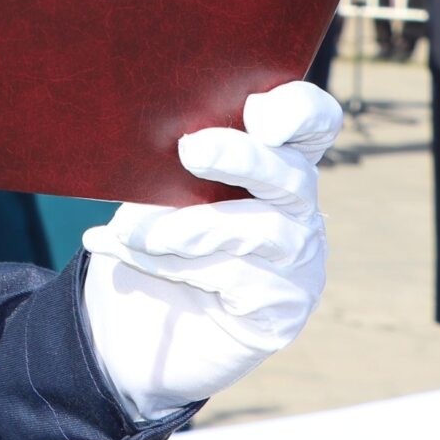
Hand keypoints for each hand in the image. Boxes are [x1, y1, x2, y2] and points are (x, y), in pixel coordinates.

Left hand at [80, 82, 342, 420]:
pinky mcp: (281, 310)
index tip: (258, 110)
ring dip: (189, 225)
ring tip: (132, 229)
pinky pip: (236, 278)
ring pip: (263, 230)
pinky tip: (127, 253)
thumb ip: (171, 163)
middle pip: (293, 175)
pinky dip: (174, 265)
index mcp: (271, 162)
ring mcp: (298, 263)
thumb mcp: (152, 191)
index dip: (298, 112)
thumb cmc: (146, 240)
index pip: (312, 123)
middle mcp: (296, 210)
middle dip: (243, 158)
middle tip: (191, 149)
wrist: (128, 328)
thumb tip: (161, 141)